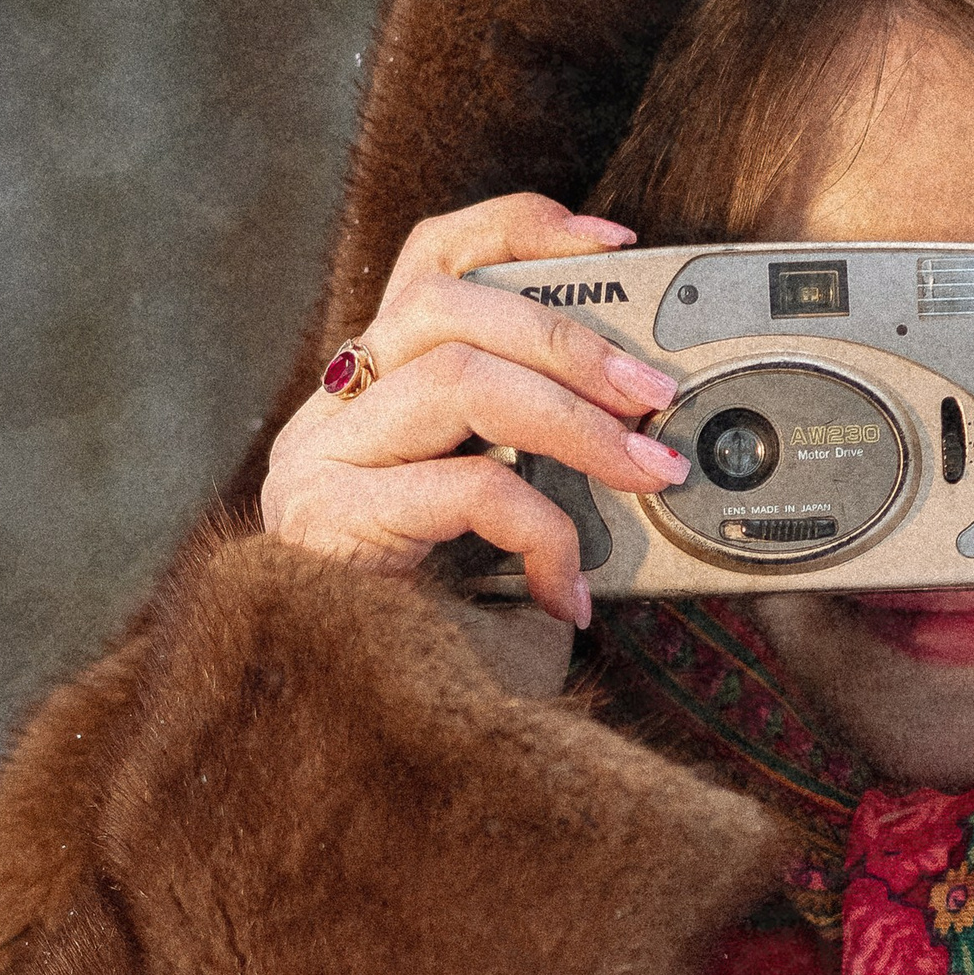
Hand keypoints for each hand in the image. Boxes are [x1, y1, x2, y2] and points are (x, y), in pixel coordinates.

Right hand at [260, 195, 683, 625]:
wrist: (369, 745)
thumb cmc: (452, 638)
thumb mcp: (509, 526)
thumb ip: (546, 460)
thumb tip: (657, 425)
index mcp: (374, 394)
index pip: (431, 264)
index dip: (519, 228)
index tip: (617, 242)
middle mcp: (331, 414)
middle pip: (446, 306)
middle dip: (569, 338)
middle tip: (656, 391)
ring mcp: (315, 465)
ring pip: (456, 377)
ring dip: (574, 422)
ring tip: (647, 472)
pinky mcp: (325, 527)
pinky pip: (461, 487)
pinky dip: (540, 532)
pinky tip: (570, 592)